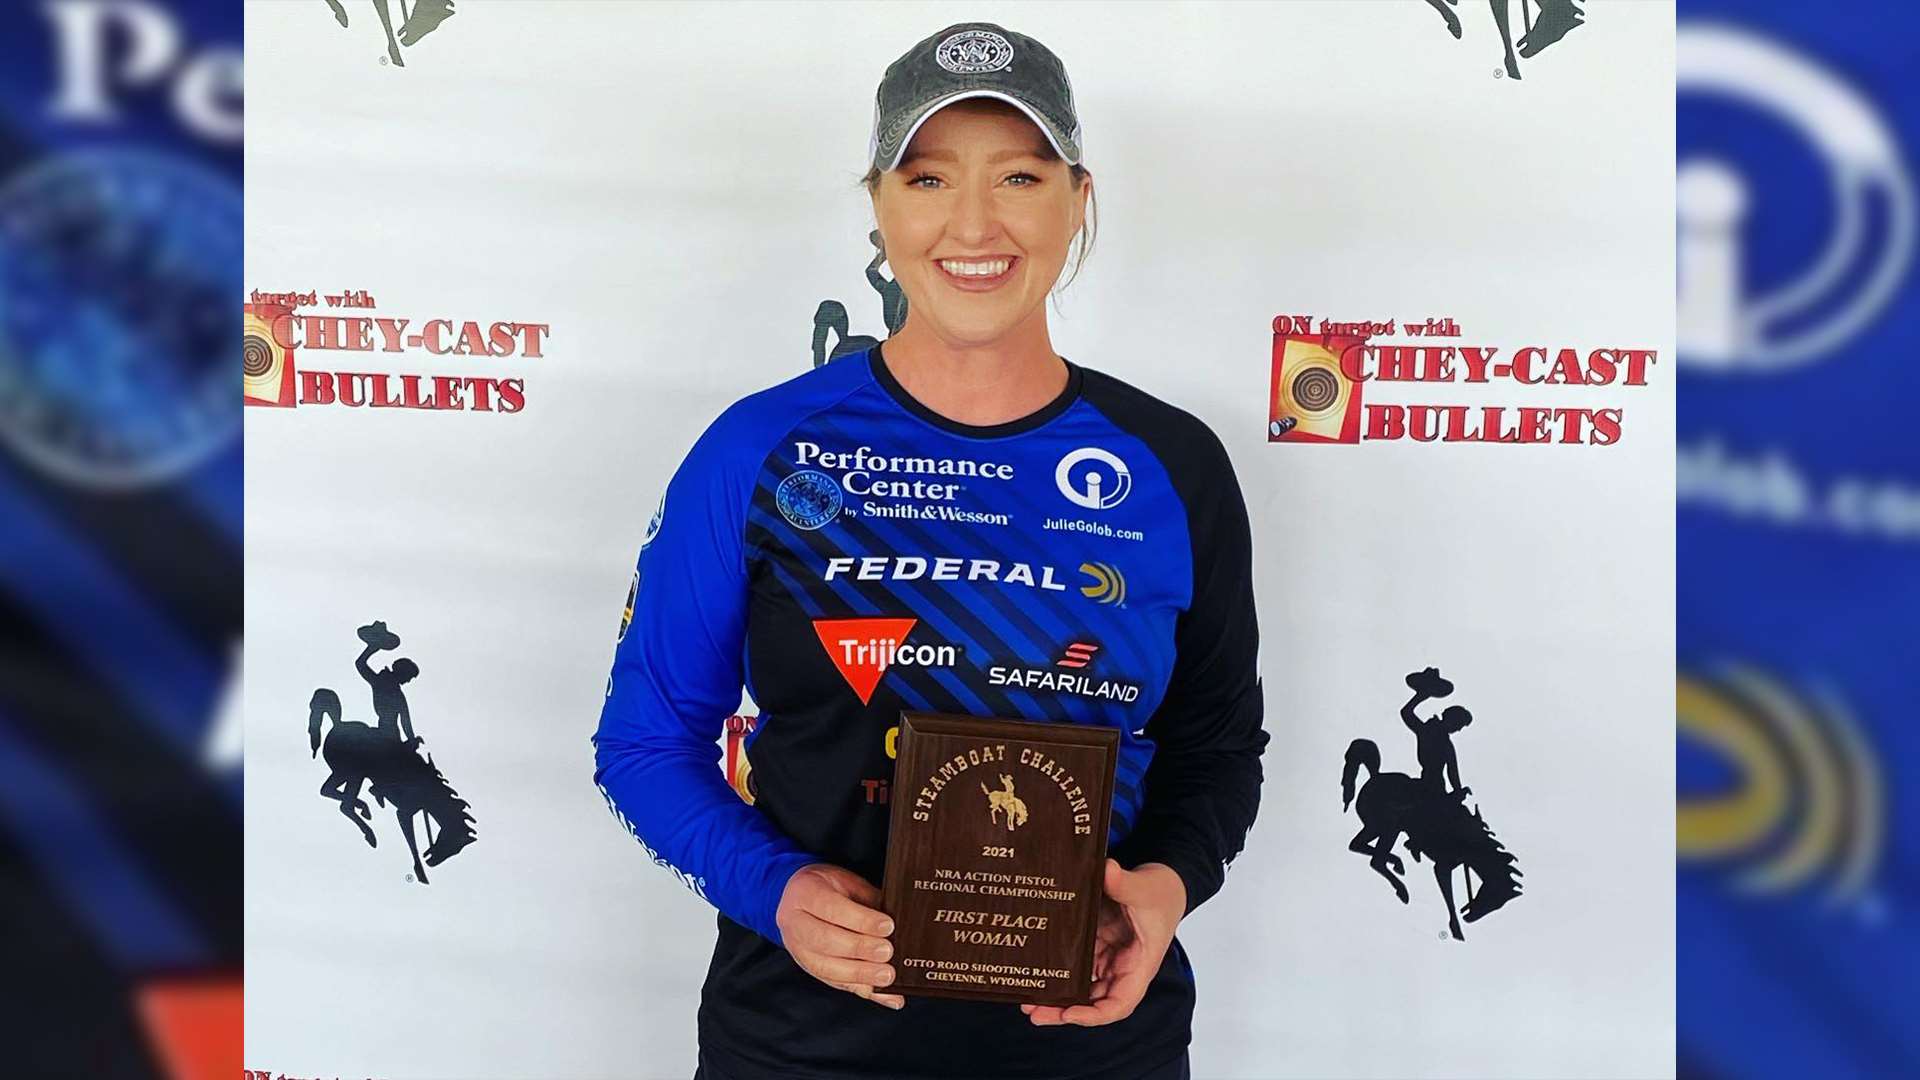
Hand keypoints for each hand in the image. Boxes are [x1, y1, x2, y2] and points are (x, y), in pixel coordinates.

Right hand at [775, 863, 902, 1009]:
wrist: (799, 898)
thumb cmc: (827, 889)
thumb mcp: (847, 883)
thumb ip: (869, 901)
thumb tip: (897, 923)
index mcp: (804, 893)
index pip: (831, 908)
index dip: (861, 920)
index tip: (887, 926)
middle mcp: (794, 923)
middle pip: (825, 941)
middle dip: (860, 949)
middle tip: (887, 952)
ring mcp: (798, 949)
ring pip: (826, 968)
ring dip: (859, 975)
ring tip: (886, 976)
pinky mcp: (809, 969)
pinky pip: (834, 982)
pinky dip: (860, 988)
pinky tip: (881, 993)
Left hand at [1023, 860, 1184, 1026]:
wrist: (1162, 887)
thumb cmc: (1160, 894)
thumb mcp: (1144, 888)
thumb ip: (1124, 883)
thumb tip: (1106, 870)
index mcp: (1139, 966)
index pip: (1119, 1004)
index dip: (1094, 1015)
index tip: (1069, 1014)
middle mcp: (1121, 969)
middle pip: (1093, 1002)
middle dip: (1063, 1010)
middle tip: (1032, 1011)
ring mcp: (1107, 959)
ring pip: (1080, 987)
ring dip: (1056, 995)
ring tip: (1026, 998)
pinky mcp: (1095, 946)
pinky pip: (1074, 965)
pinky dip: (1056, 971)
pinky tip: (1034, 968)